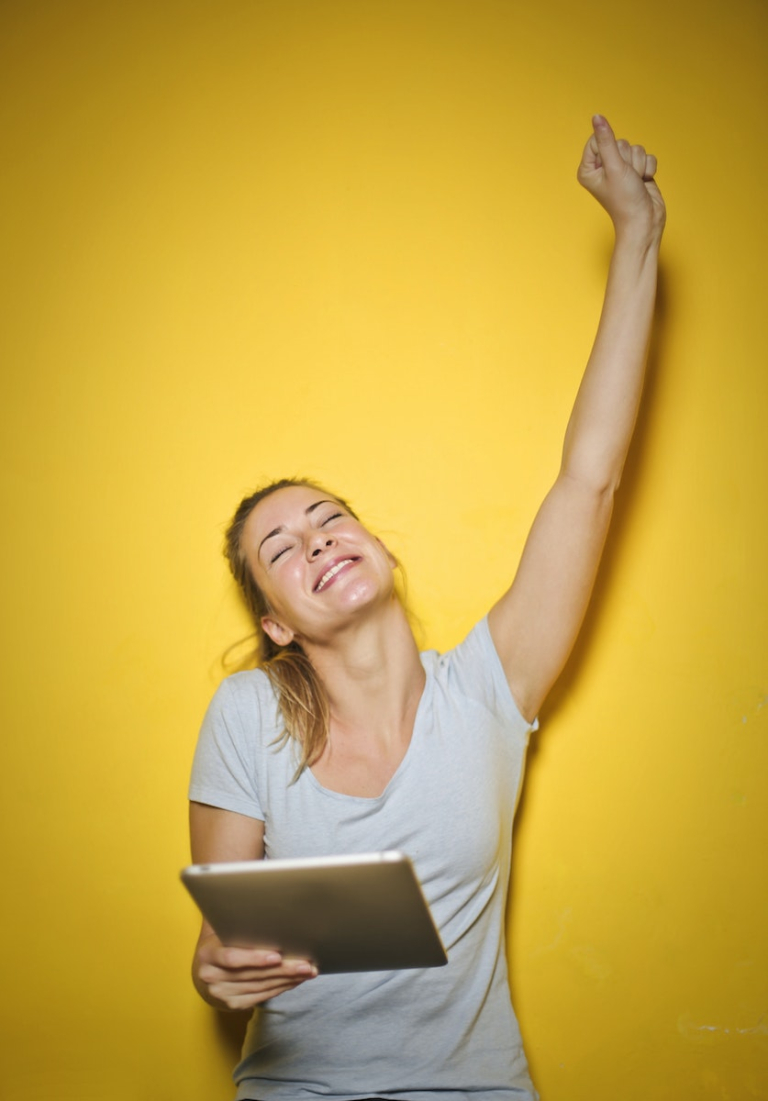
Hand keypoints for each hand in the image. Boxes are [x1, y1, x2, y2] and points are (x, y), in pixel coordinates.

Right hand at [194, 930, 317, 1010]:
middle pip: (253, 974)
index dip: (254, 958)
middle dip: (282, 969)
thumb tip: (261, 902)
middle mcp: (212, 977)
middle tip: (306, 963)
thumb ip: (234, 919)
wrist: (205, 971)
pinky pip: (262, 996)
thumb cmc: (219, 942)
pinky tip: (296, 980)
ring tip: (307, 971)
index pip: (231, 958)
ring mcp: (222, 994)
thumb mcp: (220, 929)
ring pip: (261, 987)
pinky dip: (282, 988)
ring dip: (287, 979)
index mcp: (207, 955)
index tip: (277, 956)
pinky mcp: (234, 1004)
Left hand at [577, 115, 665, 242]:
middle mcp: (603, 167)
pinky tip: (643, 183)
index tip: (612, 169)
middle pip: (619, 142)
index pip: (597, 138)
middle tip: (626, 179)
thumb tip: (597, 116)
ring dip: (639, 165)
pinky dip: (648, 168)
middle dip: (627, 160)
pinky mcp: (637, 171)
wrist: (645, 221)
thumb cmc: (625, 200)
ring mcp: (621, 169)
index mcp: (588, 168)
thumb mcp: (614, 167)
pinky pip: (647, 155)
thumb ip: (606, 140)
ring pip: (635, 148)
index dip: (609, 149)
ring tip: (635, 183)